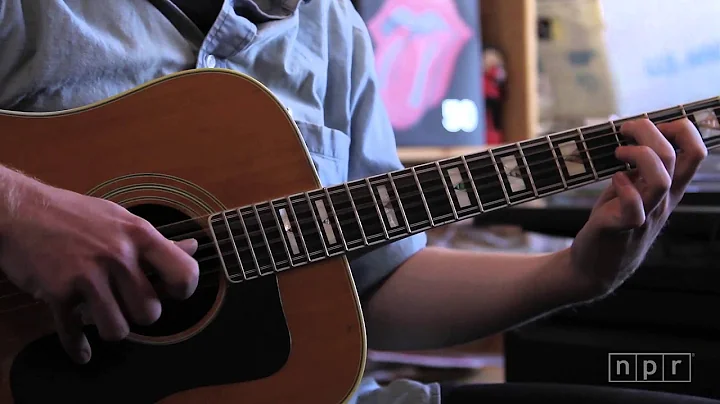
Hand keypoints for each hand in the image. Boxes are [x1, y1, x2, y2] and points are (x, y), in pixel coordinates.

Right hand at [0, 180, 198, 363]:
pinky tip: (83, 350)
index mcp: (140, 235)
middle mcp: (118, 255)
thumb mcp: (122, 220)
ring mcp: (87, 275)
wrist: (20, 210)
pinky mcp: (58, 291)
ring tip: (104, 316)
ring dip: (111, 328)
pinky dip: (78, 347)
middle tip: (127, 303)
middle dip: (139, 314)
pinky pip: (74, 334)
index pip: (183, 274)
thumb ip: (157, 242)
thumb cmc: (76, 215)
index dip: (182, 290)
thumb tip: (192, 247)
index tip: (170, 292)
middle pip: (150, 312)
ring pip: (118, 329)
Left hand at [570, 118, 706, 296]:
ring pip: (662, 180)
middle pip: (679, 157)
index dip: (680, 128)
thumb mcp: (634, 189)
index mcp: (669, 188)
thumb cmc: (613, 220)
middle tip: (625, 129)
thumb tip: (636, 132)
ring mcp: (646, 215)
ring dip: (638, 156)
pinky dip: (623, 188)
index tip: (652, 124)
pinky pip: (633, 207)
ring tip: (617, 153)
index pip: (696, 152)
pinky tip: (613, 180)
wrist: (595, 266)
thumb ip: (640, 167)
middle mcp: (663, 200)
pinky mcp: (622, 228)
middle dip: (652, 131)